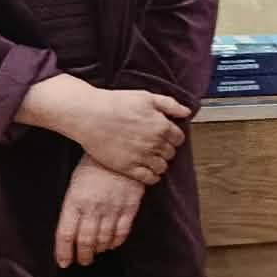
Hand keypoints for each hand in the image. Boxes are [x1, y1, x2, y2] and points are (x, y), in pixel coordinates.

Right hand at [22, 74, 189, 183]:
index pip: (179, 139)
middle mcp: (155, 143)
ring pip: (162, 167)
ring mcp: (142, 156)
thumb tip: (187, 112)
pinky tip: (146, 171)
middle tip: (155, 147)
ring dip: (159, 164)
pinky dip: (152, 177)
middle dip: (165, 150)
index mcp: (162, 126)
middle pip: (171, 153)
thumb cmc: (116, 103)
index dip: (172, 138)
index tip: (165, 137)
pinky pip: (149, 178)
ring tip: (150, 158)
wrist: (89, 114)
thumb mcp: (146, 97)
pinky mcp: (128, 167)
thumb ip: (170, 105)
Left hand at [54, 157, 143, 267]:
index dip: (64, 252)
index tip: (65, 262)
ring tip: (97, 252)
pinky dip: (116, 242)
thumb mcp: (75, 185)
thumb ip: (73, 209)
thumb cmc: (94, 167)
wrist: (121, 150)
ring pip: (103, 240)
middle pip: (85, 241)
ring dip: (99, 250)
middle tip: (83, 261)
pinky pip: (122, 232)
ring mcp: (112, 208)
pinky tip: (112, 243)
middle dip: (83, 255)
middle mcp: (93, 208)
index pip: (66, 234)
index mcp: (75, 201)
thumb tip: (73, 231)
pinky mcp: (130, 207)